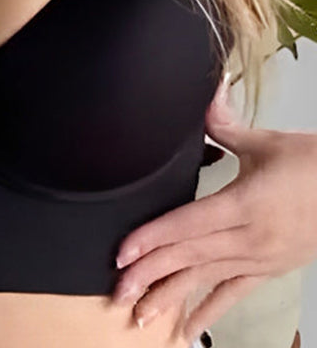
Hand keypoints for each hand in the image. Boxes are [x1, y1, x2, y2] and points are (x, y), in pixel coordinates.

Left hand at [112, 77, 316, 343]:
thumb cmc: (312, 165)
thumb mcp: (266, 142)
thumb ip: (224, 123)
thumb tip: (205, 92)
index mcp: (245, 204)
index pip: (188, 225)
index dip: (153, 239)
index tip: (123, 253)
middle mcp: (250, 238)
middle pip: (191, 258)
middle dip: (151, 275)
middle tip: (118, 291)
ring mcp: (260, 258)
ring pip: (206, 280)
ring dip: (171, 297)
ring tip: (139, 315)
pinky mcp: (269, 269)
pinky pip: (233, 293)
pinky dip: (208, 311)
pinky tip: (186, 329)